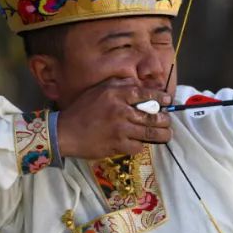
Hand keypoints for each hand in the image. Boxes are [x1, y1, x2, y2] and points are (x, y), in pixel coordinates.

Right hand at [56, 81, 172, 158]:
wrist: (65, 133)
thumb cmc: (82, 110)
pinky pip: (138, 146)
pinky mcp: (117, 145)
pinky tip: (140, 143)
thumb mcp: (99, 91)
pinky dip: (141, 145)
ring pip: (150, 133)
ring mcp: (120, 130)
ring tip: (166, 134)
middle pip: (153, 116)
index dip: (160, 97)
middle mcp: (120, 111)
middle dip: (165, 119)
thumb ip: (119, 86)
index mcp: (115, 95)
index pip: (145, 93)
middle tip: (167, 121)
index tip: (168, 100)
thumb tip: (139, 85)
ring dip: (162, 134)